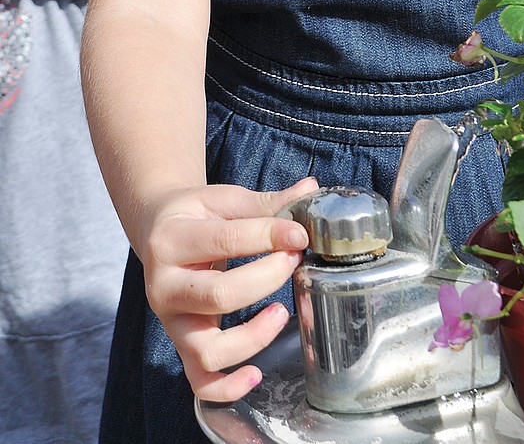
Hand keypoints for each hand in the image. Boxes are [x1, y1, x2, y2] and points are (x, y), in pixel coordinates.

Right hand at [141, 178, 318, 401]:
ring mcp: (171, 322)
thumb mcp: (225, 200)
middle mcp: (164, 286)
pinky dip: (228, 387)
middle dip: (268, 278)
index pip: (227, 240)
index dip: (270, 236)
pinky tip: (257, 373)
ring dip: (254, 336)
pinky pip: (200, 383)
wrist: (159, 232)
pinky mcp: (180, 346)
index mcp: (172, 240)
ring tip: (283, 312)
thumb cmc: (196, 215)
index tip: (301, 235)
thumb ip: (266, 202)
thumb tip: (310, 190)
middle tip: (294, 261)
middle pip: (219, 295)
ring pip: (208, 349)